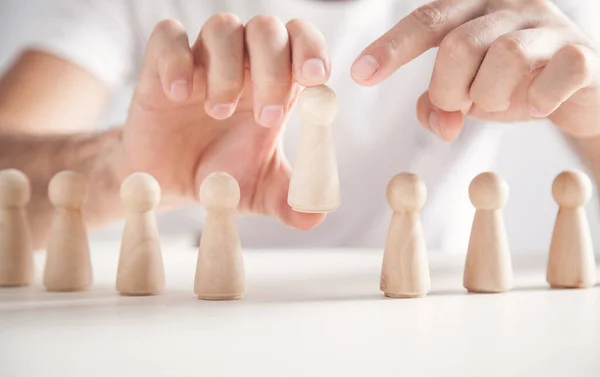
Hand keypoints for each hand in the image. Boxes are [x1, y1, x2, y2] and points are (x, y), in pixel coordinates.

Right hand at [113, 15, 329, 228]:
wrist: (169, 184)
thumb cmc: (220, 176)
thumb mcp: (258, 191)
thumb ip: (288, 199)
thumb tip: (316, 214)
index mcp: (275, 84)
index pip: (300, 41)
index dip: (311, 49)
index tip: (315, 77)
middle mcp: (243, 64)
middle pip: (267, 30)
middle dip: (273, 68)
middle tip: (266, 117)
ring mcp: (202, 61)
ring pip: (223, 28)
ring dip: (228, 68)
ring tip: (219, 111)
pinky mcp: (161, 65)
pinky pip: (169, 36)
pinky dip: (176, 59)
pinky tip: (179, 94)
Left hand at [351, 0, 599, 140]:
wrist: (576, 90)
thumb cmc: (512, 84)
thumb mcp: (466, 94)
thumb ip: (440, 103)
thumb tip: (439, 121)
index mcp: (472, 9)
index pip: (426, 21)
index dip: (392, 48)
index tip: (360, 74)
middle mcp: (508, 7)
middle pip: (458, 44)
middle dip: (448, 89)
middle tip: (459, 104)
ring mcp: (548, 26)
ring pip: (505, 55)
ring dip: (489, 95)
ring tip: (495, 103)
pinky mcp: (581, 53)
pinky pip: (560, 70)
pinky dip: (538, 99)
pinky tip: (537, 105)